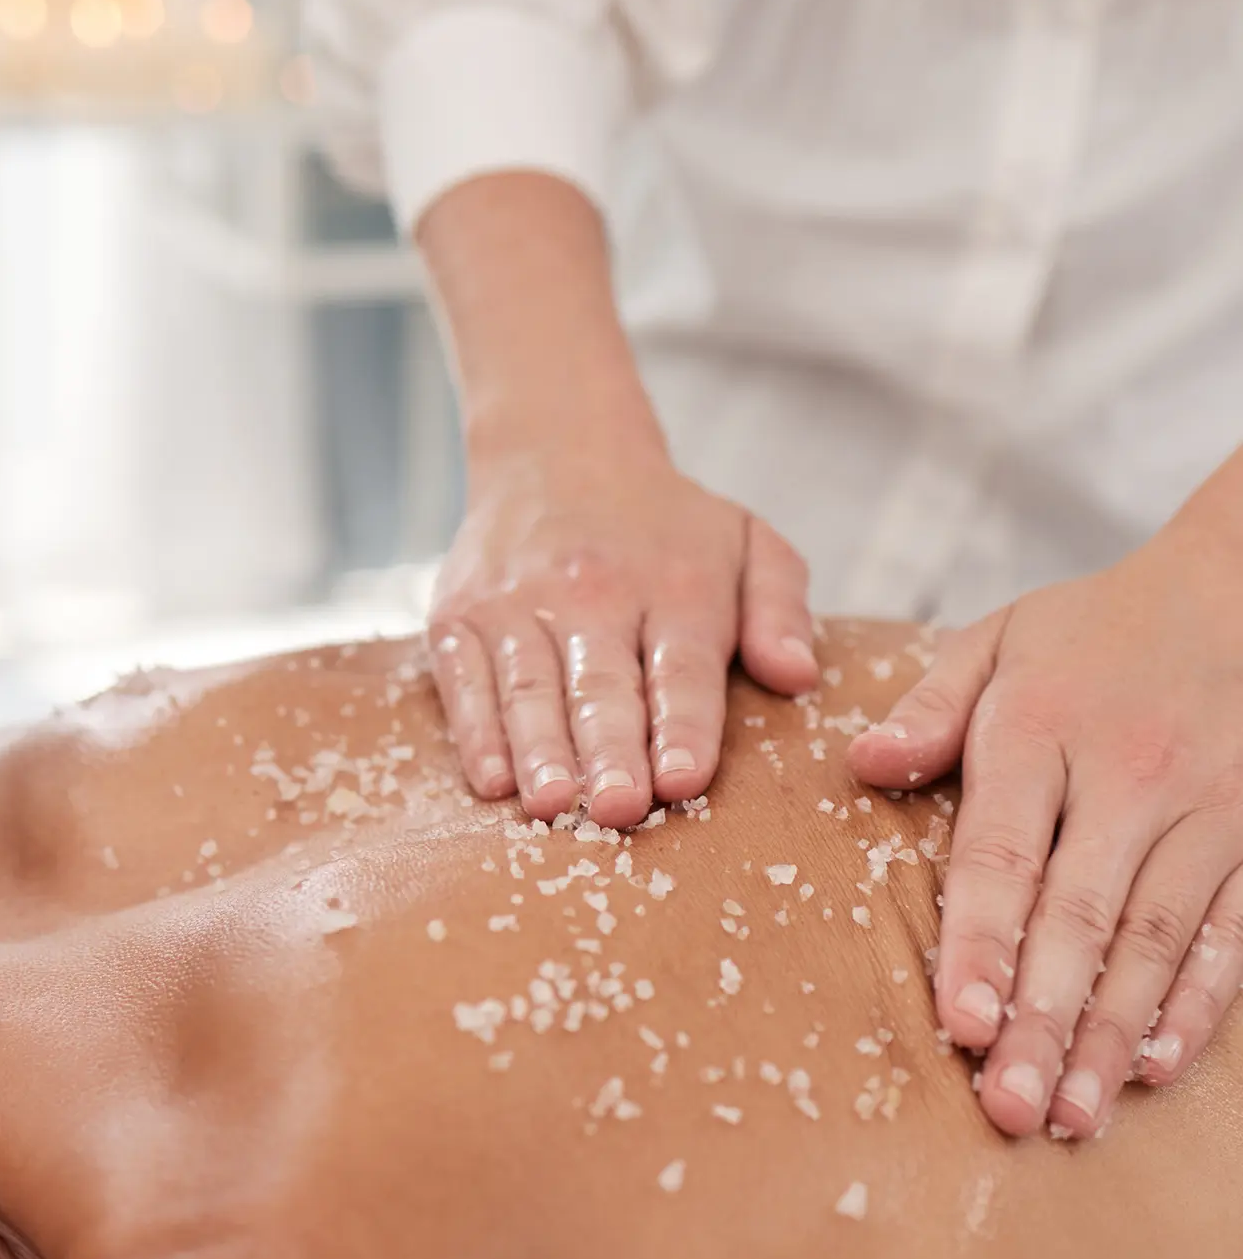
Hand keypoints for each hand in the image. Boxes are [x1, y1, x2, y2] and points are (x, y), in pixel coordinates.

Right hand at [428, 442, 817, 827]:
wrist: (555, 450)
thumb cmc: (664, 525)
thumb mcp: (746, 541)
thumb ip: (779, 609)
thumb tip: (797, 676)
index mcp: (675, 587)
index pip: (681, 668)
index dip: (682, 725)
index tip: (683, 780)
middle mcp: (593, 594)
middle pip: (603, 684)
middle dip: (610, 750)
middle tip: (617, 808)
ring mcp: (518, 605)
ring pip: (531, 688)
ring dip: (540, 750)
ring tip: (551, 805)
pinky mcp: (460, 615)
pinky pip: (467, 680)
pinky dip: (476, 732)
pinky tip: (492, 780)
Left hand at [848, 518, 1242, 1137]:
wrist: (1239, 594)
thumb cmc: (1093, 629)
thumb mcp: (998, 639)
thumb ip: (930, 706)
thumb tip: (861, 764)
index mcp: (1040, 727)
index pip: (1002, 852)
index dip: (980, 942)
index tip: (958, 1023)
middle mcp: (1127, 776)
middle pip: (1079, 916)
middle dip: (1042, 1019)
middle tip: (1006, 1107)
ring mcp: (1203, 812)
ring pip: (1154, 942)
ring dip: (1111, 1036)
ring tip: (1068, 1114)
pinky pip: (1227, 936)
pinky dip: (1196, 1007)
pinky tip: (1156, 1069)